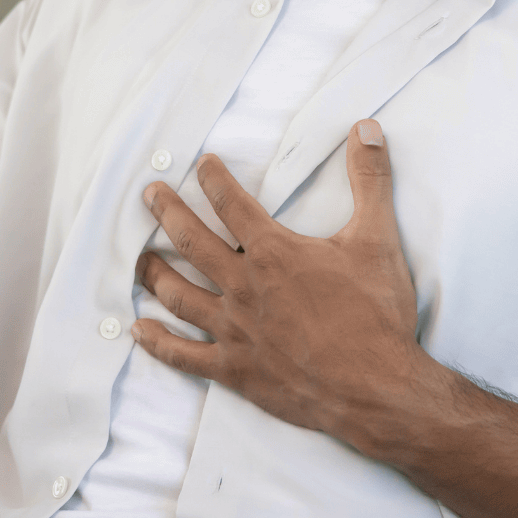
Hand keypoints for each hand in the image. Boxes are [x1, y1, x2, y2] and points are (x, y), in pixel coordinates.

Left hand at [133, 118, 433, 445]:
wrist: (377, 388)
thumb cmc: (377, 314)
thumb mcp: (378, 238)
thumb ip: (370, 180)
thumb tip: (366, 129)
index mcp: (274, 253)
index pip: (232, 205)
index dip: (213, 180)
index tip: (200, 164)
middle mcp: (244, 288)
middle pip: (192, 242)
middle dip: (167, 212)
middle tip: (149, 194)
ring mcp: (235, 331)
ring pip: (179, 295)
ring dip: (155, 272)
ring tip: (138, 257)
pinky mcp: (235, 370)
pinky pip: (184, 356)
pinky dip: (158, 342)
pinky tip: (140, 330)